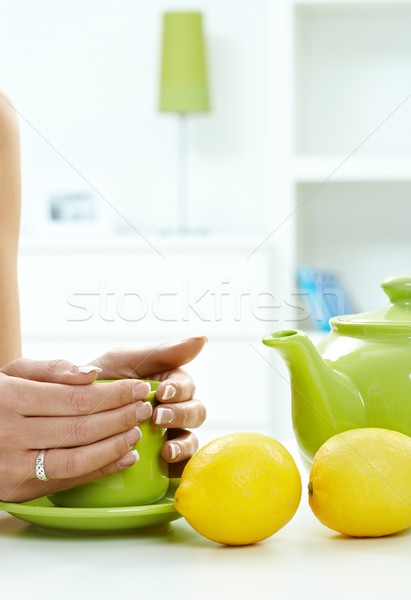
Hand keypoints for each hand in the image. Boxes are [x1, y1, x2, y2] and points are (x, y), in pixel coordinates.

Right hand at [0, 359, 154, 501]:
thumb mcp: (12, 372)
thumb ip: (51, 369)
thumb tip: (92, 374)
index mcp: (10, 398)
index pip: (77, 399)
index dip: (114, 394)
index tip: (138, 387)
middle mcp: (10, 434)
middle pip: (81, 428)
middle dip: (121, 417)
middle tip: (144, 408)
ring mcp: (12, 466)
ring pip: (78, 459)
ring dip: (115, 446)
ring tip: (136, 431)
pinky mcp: (18, 490)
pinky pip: (68, 481)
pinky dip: (101, 470)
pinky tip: (123, 456)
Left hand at [91, 336, 206, 476]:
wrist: (68, 413)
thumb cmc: (100, 380)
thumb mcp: (125, 360)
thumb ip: (163, 351)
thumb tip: (203, 338)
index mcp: (170, 383)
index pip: (187, 386)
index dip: (179, 389)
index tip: (162, 393)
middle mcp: (175, 409)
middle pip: (196, 412)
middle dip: (180, 415)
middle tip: (157, 417)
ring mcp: (169, 436)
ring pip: (192, 439)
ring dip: (183, 444)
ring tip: (165, 449)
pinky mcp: (162, 460)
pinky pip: (180, 465)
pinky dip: (179, 465)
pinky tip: (166, 464)